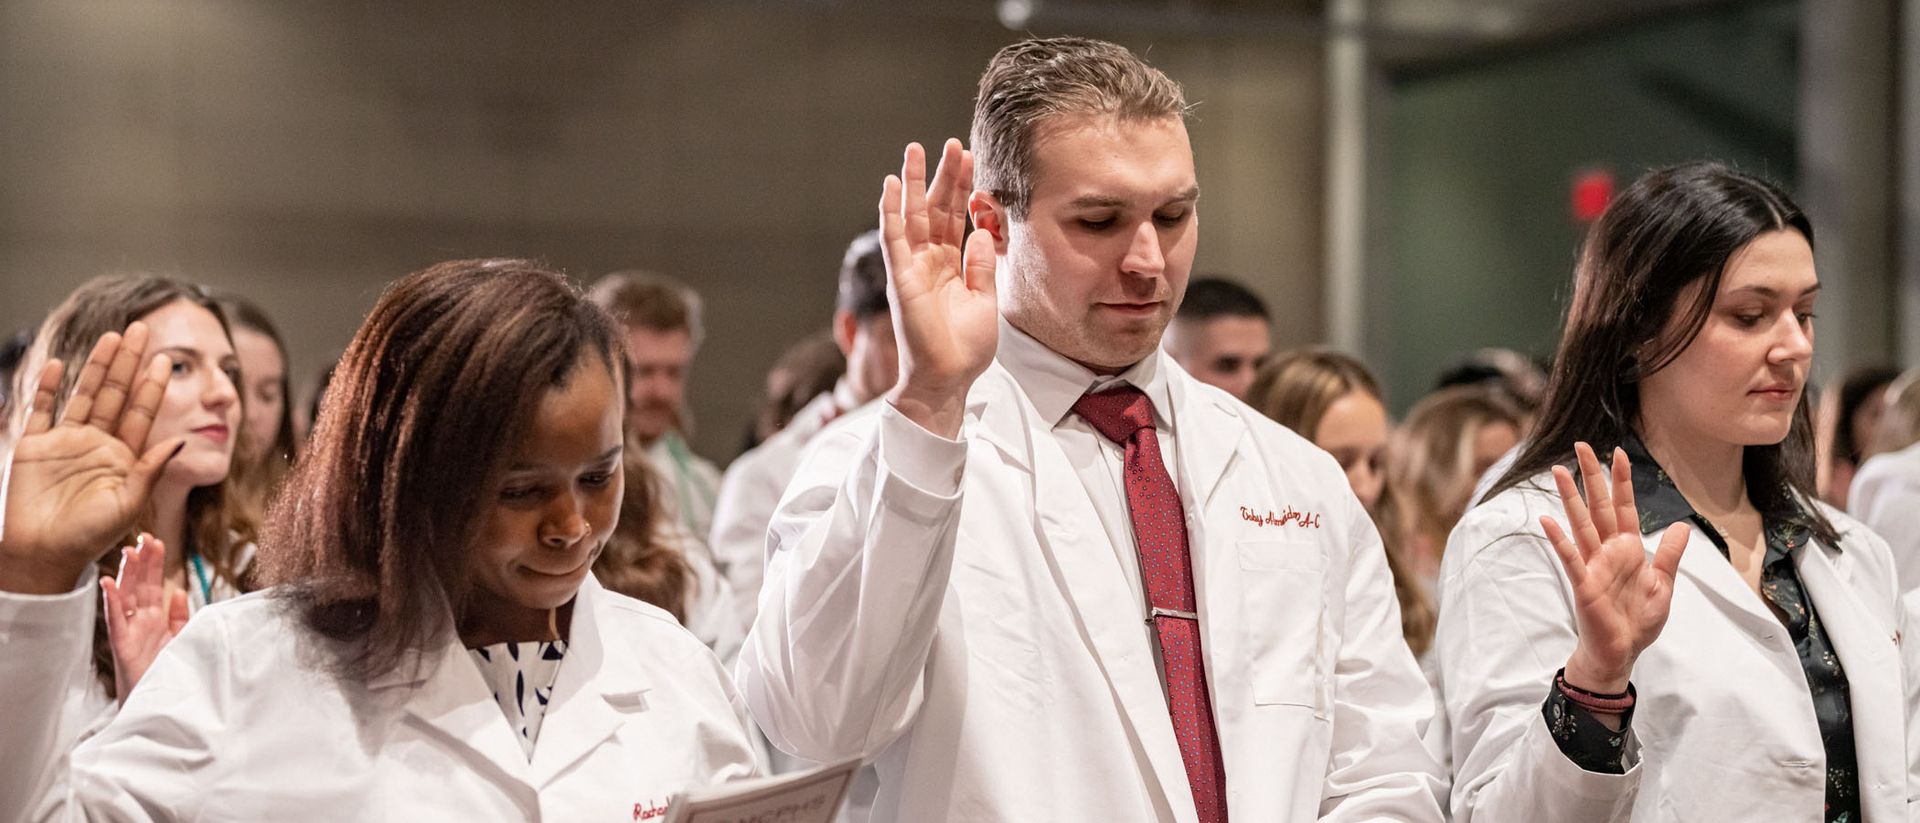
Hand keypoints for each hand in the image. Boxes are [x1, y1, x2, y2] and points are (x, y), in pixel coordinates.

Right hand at [0, 324, 181, 593]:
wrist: (44, 555)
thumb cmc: (89, 538)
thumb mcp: (128, 504)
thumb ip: (150, 471)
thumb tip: (181, 443)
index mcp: (123, 457)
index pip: (142, 414)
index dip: (152, 387)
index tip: (166, 360)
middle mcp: (96, 444)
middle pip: (116, 395)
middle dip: (128, 363)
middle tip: (141, 329)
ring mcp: (65, 442)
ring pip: (84, 395)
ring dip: (97, 367)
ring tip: (111, 337)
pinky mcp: (34, 447)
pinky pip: (41, 411)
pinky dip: (47, 388)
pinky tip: (56, 364)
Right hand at [101, 535, 187, 703]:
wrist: (155, 704)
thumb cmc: (163, 672)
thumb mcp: (178, 639)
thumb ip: (179, 616)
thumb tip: (180, 591)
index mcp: (154, 618)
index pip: (154, 584)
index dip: (154, 563)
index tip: (156, 541)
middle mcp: (140, 621)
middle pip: (140, 585)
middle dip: (142, 561)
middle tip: (146, 537)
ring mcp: (129, 631)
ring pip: (126, 597)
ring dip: (126, 574)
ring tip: (129, 552)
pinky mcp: (122, 645)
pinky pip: (115, 620)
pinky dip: (111, 601)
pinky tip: (108, 583)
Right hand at [879, 139, 998, 437]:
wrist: (947, 378)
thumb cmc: (964, 348)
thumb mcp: (985, 301)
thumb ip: (981, 266)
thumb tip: (980, 231)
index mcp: (951, 265)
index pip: (957, 218)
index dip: (964, 189)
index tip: (972, 159)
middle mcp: (929, 261)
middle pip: (936, 209)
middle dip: (943, 176)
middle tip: (951, 143)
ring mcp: (913, 267)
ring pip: (912, 216)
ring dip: (912, 183)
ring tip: (913, 149)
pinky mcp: (900, 278)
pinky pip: (893, 239)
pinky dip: (889, 211)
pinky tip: (888, 185)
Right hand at [1541, 442, 1689, 694]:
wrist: (1623, 651)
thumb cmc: (1638, 620)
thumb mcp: (1663, 585)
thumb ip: (1668, 555)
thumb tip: (1681, 526)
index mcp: (1628, 548)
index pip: (1624, 506)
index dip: (1621, 480)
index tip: (1618, 452)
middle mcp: (1607, 551)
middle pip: (1598, 506)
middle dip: (1591, 476)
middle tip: (1580, 446)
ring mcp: (1592, 565)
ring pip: (1580, 524)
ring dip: (1569, 497)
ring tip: (1558, 471)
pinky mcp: (1583, 583)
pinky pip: (1570, 557)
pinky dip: (1559, 539)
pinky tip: (1547, 520)